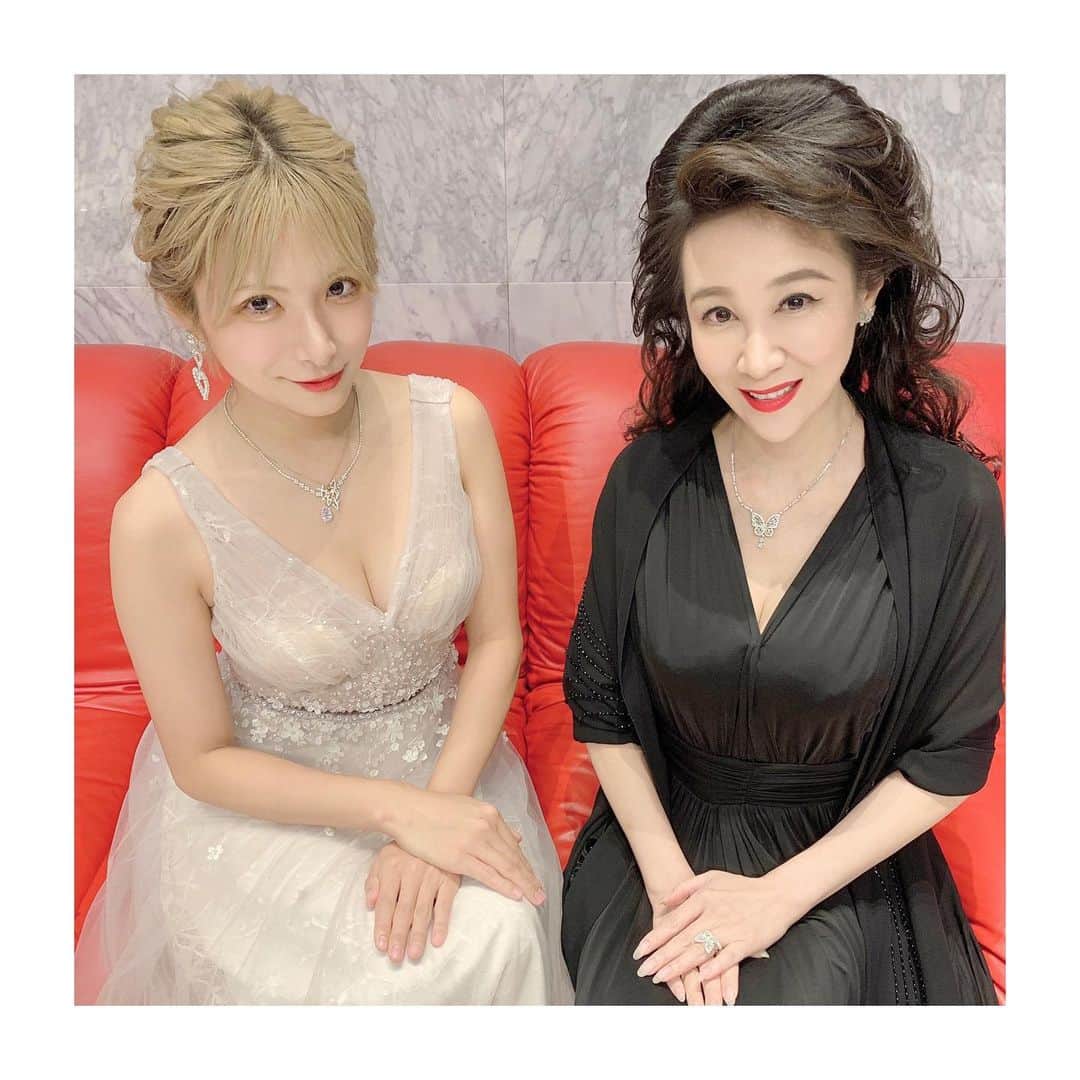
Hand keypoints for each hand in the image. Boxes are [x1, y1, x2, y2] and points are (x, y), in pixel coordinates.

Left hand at [365, 842, 459, 963]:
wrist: (434, 826)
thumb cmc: (405, 848)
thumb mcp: (383, 858)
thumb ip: (373, 880)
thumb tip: (369, 904)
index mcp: (392, 867)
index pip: (385, 902)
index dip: (382, 925)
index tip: (380, 945)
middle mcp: (411, 872)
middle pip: (403, 910)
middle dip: (398, 935)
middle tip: (395, 956)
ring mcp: (432, 875)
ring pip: (422, 910)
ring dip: (417, 934)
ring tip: (413, 954)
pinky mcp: (449, 878)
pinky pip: (445, 904)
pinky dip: (442, 923)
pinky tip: (437, 939)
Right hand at [386, 785, 544, 905]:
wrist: (408, 809)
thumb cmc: (435, 809)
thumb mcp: (469, 808)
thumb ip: (492, 823)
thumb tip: (517, 837)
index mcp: (490, 814)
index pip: (513, 845)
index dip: (525, 864)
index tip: (535, 878)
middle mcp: (487, 826)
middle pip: (514, 857)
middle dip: (530, 878)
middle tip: (542, 894)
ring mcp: (474, 841)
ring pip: (506, 867)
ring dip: (523, 885)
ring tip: (535, 898)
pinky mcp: (459, 856)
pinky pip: (488, 874)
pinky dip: (504, 885)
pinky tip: (516, 894)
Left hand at [633, 869, 795, 997]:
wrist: (778, 894)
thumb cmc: (743, 887)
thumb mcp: (711, 878)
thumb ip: (686, 888)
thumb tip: (665, 901)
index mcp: (703, 900)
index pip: (673, 922)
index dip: (655, 939)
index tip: (640, 952)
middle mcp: (713, 915)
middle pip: (682, 939)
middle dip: (660, 957)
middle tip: (644, 970)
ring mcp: (730, 929)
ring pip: (700, 950)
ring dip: (680, 966)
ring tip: (662, 977)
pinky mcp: (747, 942)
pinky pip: (728, 957)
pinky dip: (715, 967)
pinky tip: (702, 977)